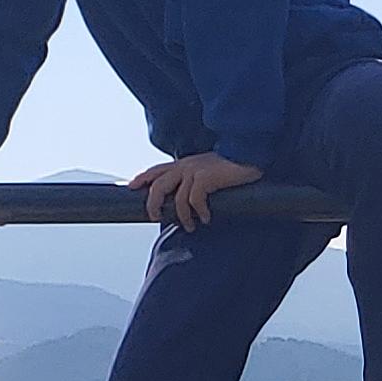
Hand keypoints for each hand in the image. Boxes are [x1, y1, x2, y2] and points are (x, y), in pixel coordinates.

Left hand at [129, 151, 262, 229]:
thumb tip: (187, 201)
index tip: (131, 186)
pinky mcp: (206, 177)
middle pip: (158, 185)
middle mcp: (186, 165)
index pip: (157, 170)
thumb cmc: (232, 165)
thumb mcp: (208, 170)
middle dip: (152, 203)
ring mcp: (195, 171)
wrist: (250, 155)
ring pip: (176, 198)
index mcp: (185, 163)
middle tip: (156, 217)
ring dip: (182, 216)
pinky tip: (207, 218)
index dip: (142, 178)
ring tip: (190, 225)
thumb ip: (195, 180)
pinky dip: (199, 212)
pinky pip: (195, 200)